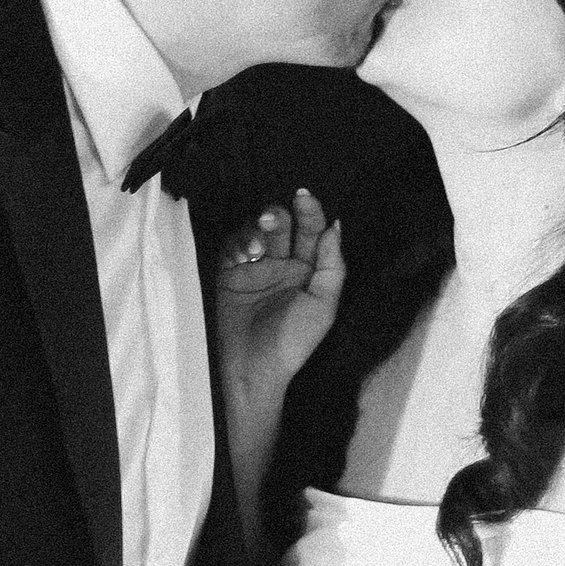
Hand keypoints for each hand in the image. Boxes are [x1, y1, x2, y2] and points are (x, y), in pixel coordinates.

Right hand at [216, 190, 346, 404]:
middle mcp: (282, 266)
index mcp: (308, 272)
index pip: (311, 232)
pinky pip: (233, 246)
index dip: (310, 212)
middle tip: (273, 220)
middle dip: (279, 216)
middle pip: (283, 226)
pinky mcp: (230, 274)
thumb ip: (332, 265)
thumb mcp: (324, 304)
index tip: (304, 197)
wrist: (253, 368)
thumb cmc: (293, 341)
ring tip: (257, 249)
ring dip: (257, 229)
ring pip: (257, 231)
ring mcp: (255, 269)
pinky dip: (239, 242)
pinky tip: (245, 255)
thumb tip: (335, 226)